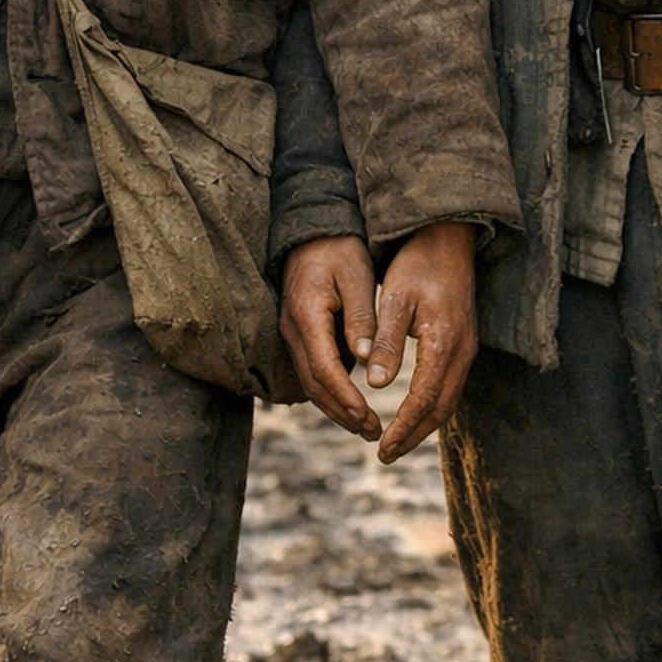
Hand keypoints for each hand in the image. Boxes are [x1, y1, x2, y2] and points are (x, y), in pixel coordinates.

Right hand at [280, 236, 382, 441]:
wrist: (313, 229)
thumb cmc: (339, 249)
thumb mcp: (357, 276)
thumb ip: (361, 317)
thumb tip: (364, 358)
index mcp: (307, 315)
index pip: (324, 369)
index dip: (345, 397)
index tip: (367, 417)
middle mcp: (292, 329)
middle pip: (313, 384)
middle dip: (341, 412)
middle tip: (371, 431)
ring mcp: (291, 332)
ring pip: (309, 381)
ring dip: (335, 407)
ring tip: (364, 426)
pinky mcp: (298, 333)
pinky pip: (310, 370)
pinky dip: (329, 390)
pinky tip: (349, 402)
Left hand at [366, 220, 478, 464]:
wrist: (450, 238)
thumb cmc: (419, 264)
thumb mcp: (395, 297)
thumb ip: (387, 340)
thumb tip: (375, 383)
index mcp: (445, 341)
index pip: (425, 398)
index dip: (404, 426)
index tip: (383, 447)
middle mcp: (462, 351)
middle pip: (441, 409)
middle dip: (414, 435)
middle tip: (386, 455)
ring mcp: (467, 349)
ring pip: (448, 400)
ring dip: (423, 425)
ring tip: (396, 442)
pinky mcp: (463, 343)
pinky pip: (450, 386)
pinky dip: (431, 407)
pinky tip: (413, 412)